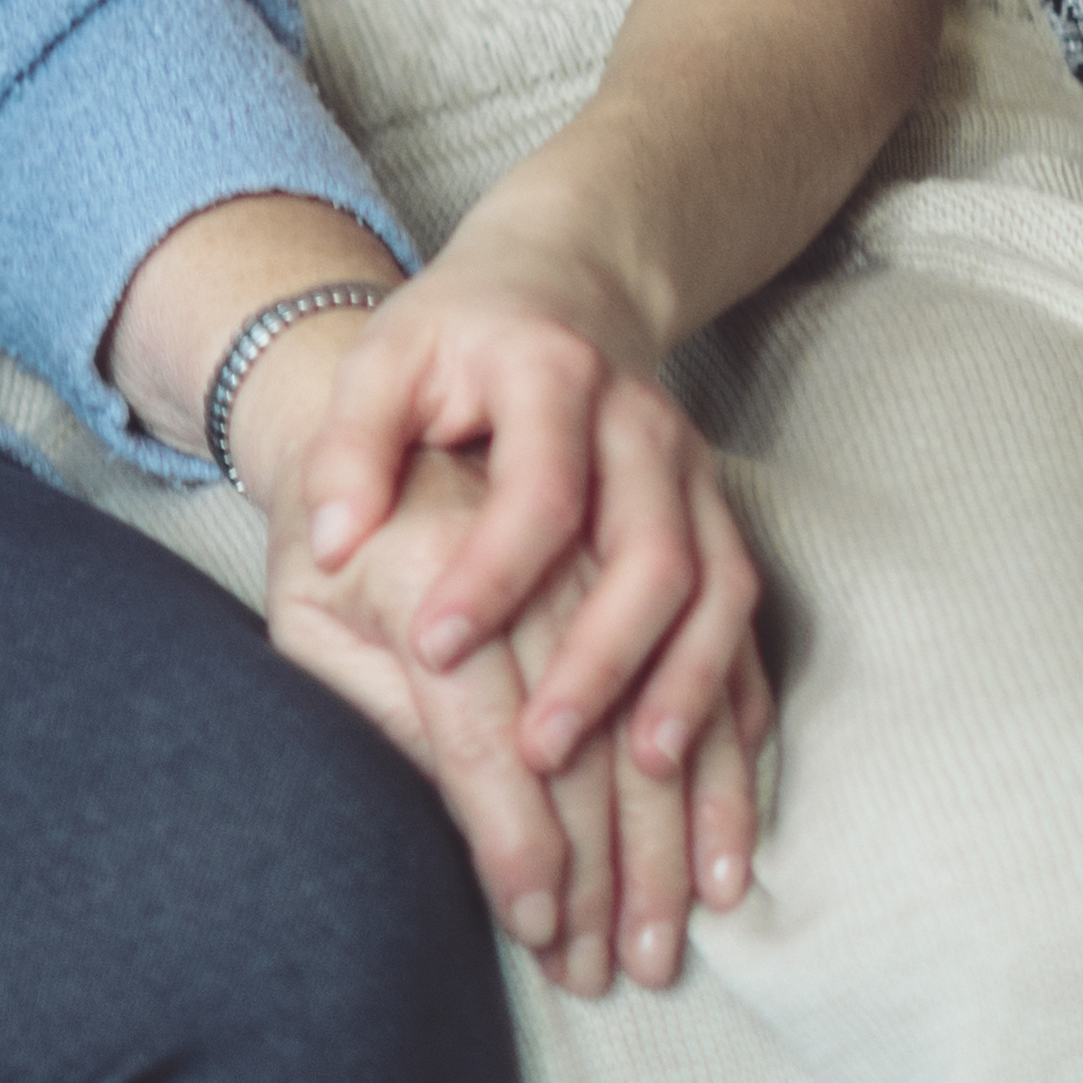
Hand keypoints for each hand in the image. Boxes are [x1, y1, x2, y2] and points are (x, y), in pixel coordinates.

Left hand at [246, 320, 767, 992]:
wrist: (564, 285)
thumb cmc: (451, 340)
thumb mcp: (382, 360)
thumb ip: (352, 444)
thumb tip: (333, 539)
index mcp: (553, 380)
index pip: (537, 490)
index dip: (494, 573)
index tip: (435, 649)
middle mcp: (645, 431)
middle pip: (653, 557)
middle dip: (604, 664)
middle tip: (545, 758)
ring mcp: (698, 481)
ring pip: (722, 600)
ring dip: (695, 702)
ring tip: (658, 795)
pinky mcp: (722, 524)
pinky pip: (749, 626)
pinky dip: (740, 708)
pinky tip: (726, 797)